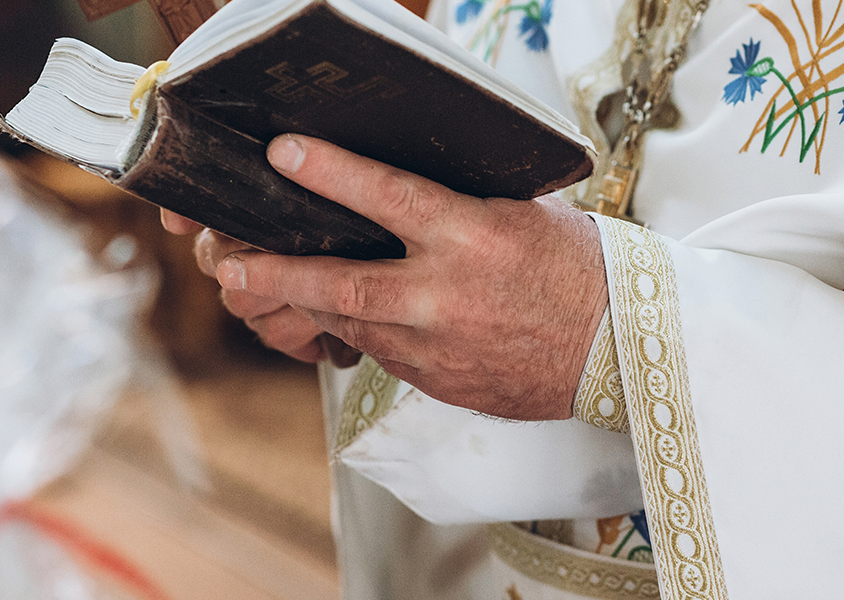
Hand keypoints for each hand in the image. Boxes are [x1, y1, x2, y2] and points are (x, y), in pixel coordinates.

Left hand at [214, 134, 607, 420]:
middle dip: (275, 273)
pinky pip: (379, 352)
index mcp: (471, 236)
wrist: (615, 350)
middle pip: (340, 281)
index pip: (387, 197)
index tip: (285, 153)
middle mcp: (445, 294)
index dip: (330, 173)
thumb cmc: (575, 269)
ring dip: (305, 303)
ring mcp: (436, 345)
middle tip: (229, 265)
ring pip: (349, 321)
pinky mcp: (436, 380)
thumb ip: (460, 200)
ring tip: (267, 287)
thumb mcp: (523, 212)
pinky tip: (341, 315)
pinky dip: (356, 329)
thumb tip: (404, 183)